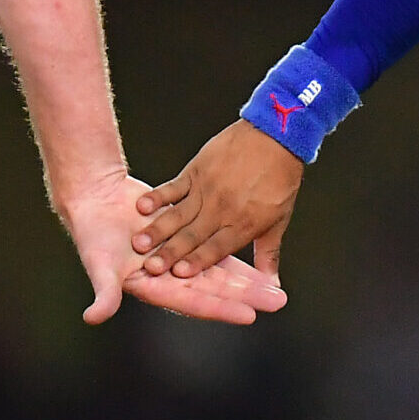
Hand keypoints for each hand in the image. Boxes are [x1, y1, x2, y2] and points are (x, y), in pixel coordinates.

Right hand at [57, 169, 286, 325]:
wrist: (92, 197)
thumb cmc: (90, 234)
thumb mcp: (98, 262)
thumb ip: (103, 291)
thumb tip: (94, 317)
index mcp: (156, 285)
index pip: (195, 300)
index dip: (222, 306)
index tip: (250, 315)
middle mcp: (172, 273)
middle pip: (215, 286)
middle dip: (246, 294)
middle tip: (277, 301)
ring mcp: (180, 252)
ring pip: (219, 264)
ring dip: (246, 275)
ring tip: (274, 283)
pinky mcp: (186, 229)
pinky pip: (215, 240)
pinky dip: (235, 244)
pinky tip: (260, 247)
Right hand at [132, 120, 304, 279]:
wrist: (277, 135)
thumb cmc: (280, 179)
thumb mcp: (279, 220)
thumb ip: (268, 253)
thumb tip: (272, 284)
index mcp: (242, 225)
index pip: (216, 248)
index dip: (197, 262)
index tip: (178, 274)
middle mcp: (222, 210)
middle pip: (192, 235)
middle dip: (170, 253)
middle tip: (150, 267)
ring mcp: (207, 190)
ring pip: (178, 214)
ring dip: (157, 229)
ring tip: (138, 243)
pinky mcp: (197, 171)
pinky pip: (173, 187)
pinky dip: (158, 197)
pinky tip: (141, 206)